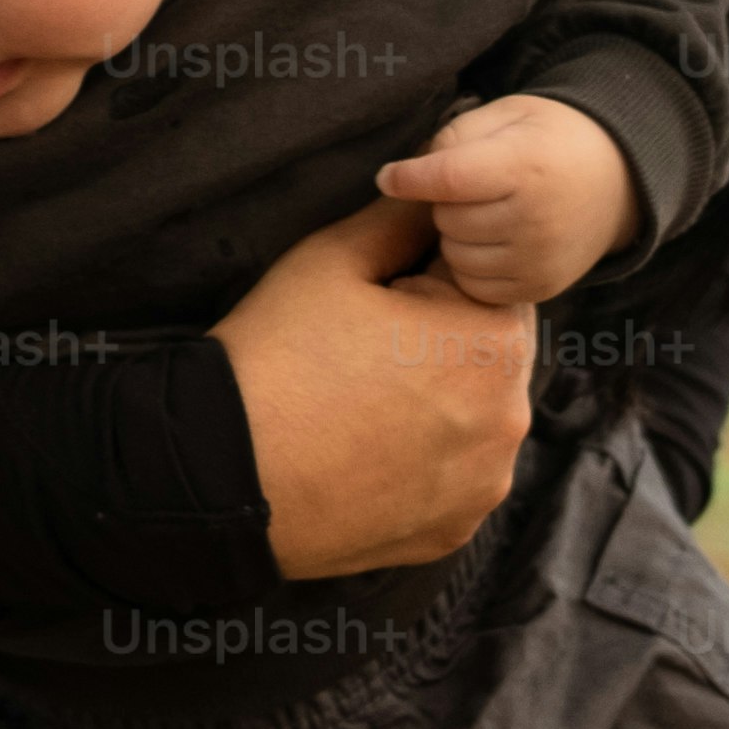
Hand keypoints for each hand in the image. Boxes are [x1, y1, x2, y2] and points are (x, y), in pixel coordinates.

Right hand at [214, 201, 528, 578]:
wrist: (220, 476)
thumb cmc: (275, 358)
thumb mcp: (331, 261)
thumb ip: (402, 221)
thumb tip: (439, 197)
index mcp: (492, 341)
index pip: (485, 284)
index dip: (426, 280)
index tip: (372, 301)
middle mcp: (509, 419)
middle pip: (485, 356)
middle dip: (438, 345)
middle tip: (356, 355)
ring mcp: (483, 484)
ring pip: (471, 420)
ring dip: (435, 406)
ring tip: (356, 408)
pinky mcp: (453, 531)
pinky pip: (451, 479)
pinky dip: (420, 464)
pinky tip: (362, 454)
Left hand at [377, 95, 631, 307]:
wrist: (617, 178)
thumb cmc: (548, 139)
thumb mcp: (506, 115)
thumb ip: (454, 137)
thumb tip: (403, 176)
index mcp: (526, 166)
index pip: (449, 178)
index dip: (409, 178)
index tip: (387, 177)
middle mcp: (536, 219)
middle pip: (447, 219)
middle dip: (444, 202)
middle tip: (471, 187)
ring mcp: (540, 260)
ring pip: (454, 255)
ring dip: (456, 235)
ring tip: (486, 211)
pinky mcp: (541, 288)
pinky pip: (473, 285)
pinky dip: (471, 264)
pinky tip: (493, 240)